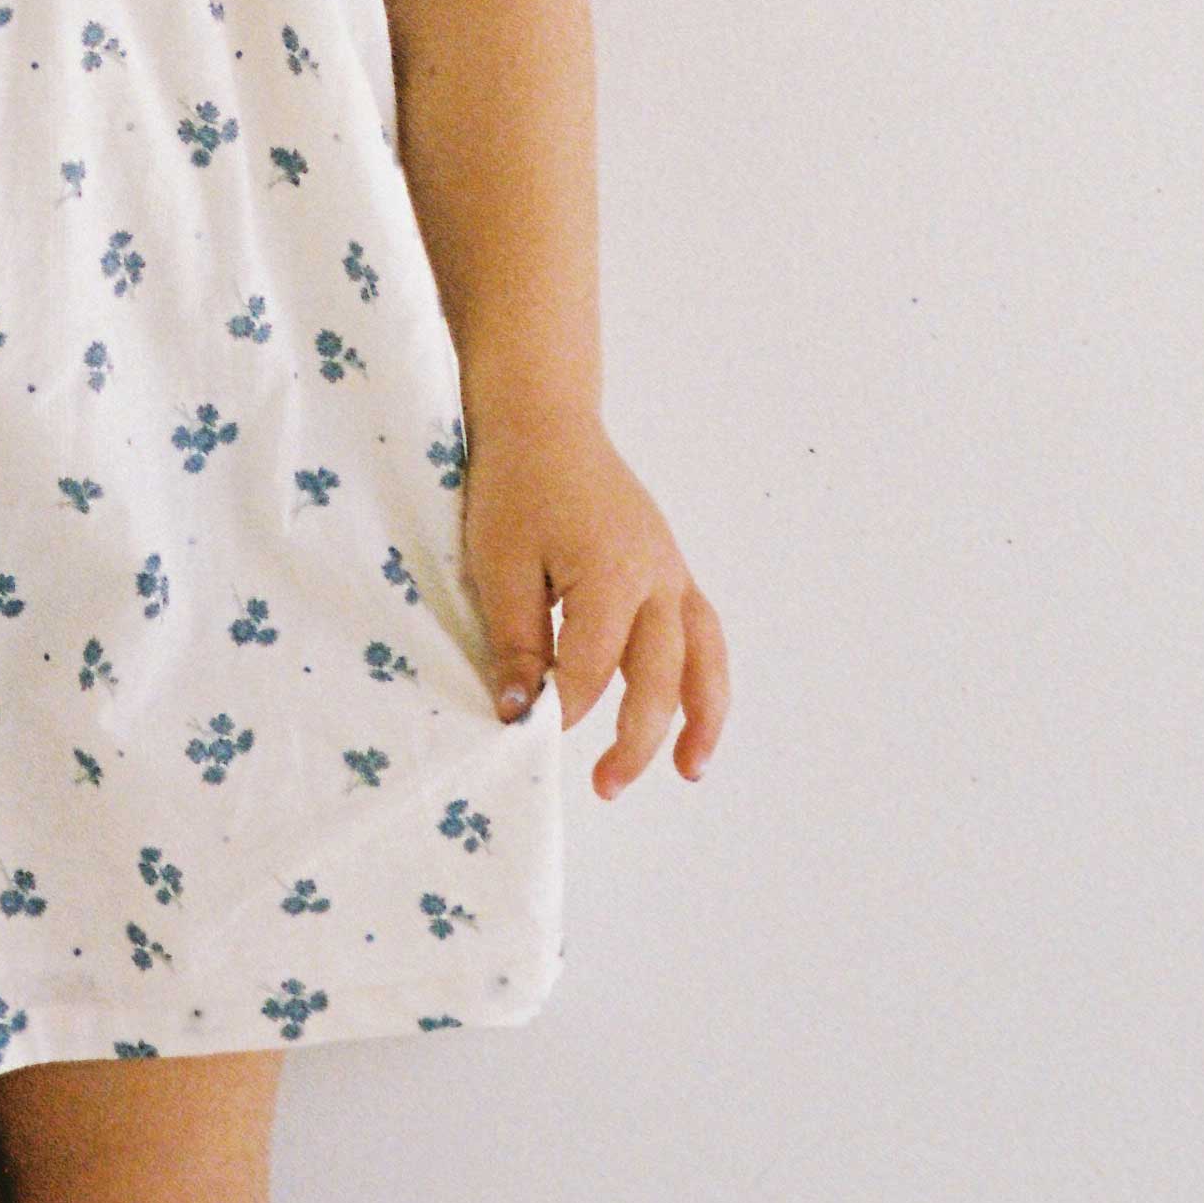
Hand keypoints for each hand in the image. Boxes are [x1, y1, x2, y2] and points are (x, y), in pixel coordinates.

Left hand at [462, 403, 730, 797]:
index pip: (593, 672)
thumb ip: (516, 644)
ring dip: (703, 717)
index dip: (563, 710)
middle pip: (661, 677)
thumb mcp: (499, 564)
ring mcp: (670, 568)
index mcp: (613, 575)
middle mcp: (656, 576)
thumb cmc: (514, 483)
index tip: (530, 732)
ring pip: (704, 656)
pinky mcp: (669, 564)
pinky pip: (702, 628)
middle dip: (636, 740)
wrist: (542, 416)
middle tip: (603, 786)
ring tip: (691, 770)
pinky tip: (691, 708)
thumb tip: (521, 715)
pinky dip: (704, 674)